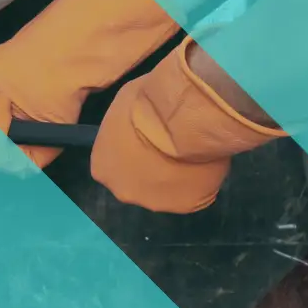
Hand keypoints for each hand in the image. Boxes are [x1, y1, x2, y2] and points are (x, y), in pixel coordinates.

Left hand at [90, 37, 285, 212]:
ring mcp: (156, 202)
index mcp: (103, 168)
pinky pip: (193, 193)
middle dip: (151, 168)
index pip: (111, 165)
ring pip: (167, 190)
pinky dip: (199, 180)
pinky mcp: (187, 206)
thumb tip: (136, 120)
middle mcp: (124, 192)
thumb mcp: (125, 102)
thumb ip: (125, 122)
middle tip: (168, 146)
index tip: (144, 138)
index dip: (129, 151)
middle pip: (137, 183)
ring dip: (175, 176)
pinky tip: (204, 161)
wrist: (186, 118)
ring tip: (190, 152)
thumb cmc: (147, 104)